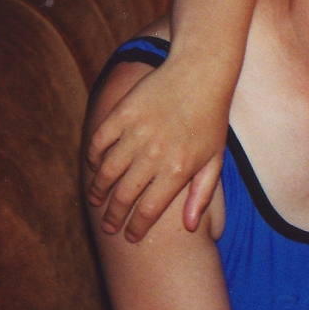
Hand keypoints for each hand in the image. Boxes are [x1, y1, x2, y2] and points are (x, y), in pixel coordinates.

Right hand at [86, 55, 228, 240]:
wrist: (200, 73)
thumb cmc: (211, 118)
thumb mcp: (215, 158)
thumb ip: (203, 194)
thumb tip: (191, 227)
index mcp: (179, 169)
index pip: (148, 210)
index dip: (136, 227)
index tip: (129, 237)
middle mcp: (154, 154)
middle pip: (124, 196)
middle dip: (112, 216)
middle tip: (107, 226)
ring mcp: (136, 132)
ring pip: (107, 172)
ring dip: (98, 190)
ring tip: (96, 200)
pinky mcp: (121, 113)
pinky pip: (98, 143)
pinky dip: (94, 158)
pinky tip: (96, 167)